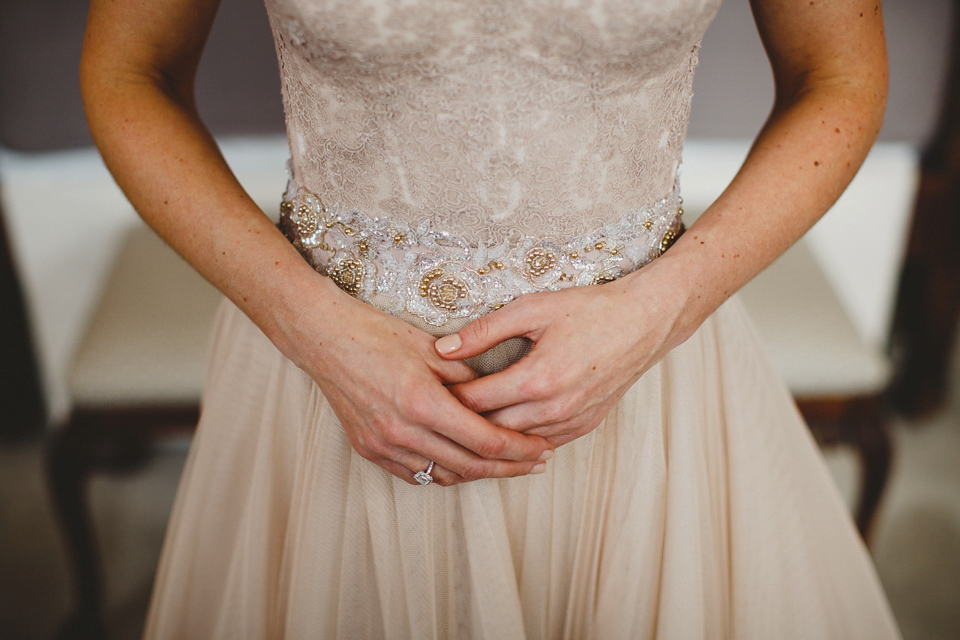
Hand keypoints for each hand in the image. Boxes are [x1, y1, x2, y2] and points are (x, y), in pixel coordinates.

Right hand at [279, 281, 553, 485]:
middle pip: (471, 466)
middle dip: (510, 467)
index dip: (520, 449)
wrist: (324, 338)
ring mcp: (383, 445)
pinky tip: (463, 463)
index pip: (486, 441)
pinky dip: (443, 471)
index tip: (542, 448)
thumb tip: (498, 395)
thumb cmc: (377, 334)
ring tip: (506, 465)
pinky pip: (416, 473)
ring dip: (478, 473)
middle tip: (537, 463)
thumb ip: (468, 377)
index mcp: (423, 403)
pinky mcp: (369, 449)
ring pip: (444, 475)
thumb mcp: (431, 348)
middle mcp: (403, 432)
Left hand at [436, 264, 693, 446]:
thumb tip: (443, 349)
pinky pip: (543, 444)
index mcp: (537, 380)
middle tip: (436, 413)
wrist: (646, 321)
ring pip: (517, 444)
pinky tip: (503, 431)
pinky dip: (520, 439)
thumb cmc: (590, 309)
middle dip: (463, 423)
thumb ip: (485, 330)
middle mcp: (554, 409)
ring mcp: (572, 421)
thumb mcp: (532, 308)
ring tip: (461, 426)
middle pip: (491, 430)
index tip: (427, 391)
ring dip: (491, 436)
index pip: (475, 402)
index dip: (447, 398)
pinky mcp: (585, 426)